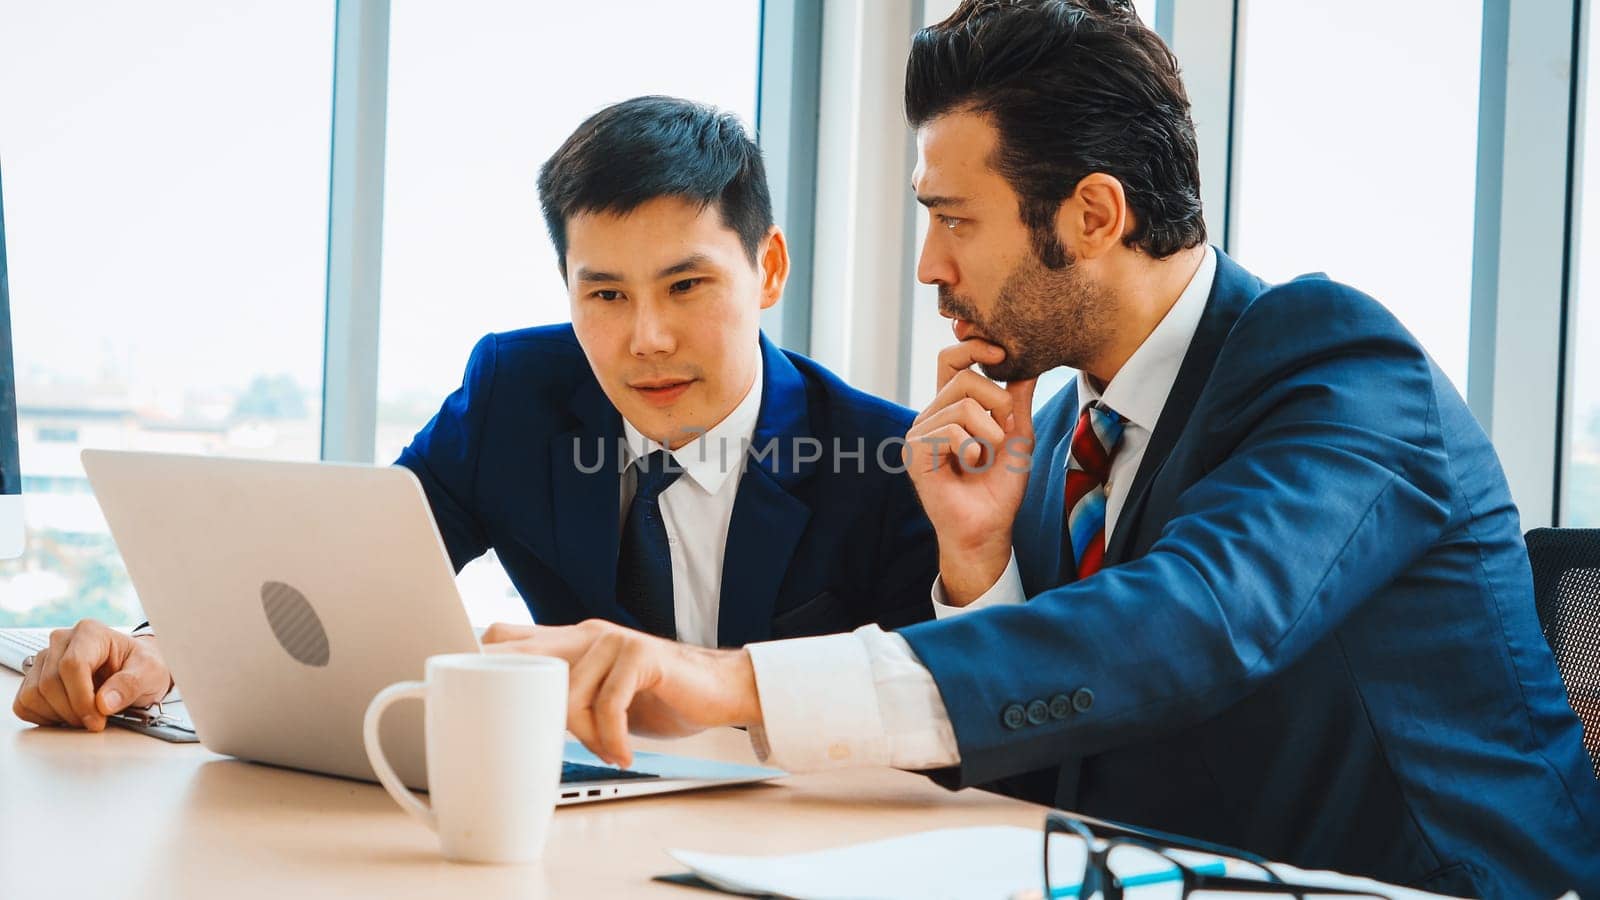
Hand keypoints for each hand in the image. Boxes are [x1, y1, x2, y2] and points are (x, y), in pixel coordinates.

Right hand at [11, 619, 173, 730]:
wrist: (136, 671)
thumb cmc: (142, 667)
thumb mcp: (150, 673)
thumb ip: (130, 685)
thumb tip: (104, 702)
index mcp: (90, 633)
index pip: (72, 666)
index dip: (82, 699)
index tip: (98, 719)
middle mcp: (62, 641)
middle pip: (50, 684)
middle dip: (73, 711)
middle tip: (96, 721)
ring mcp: (45, 659)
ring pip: (33, 695)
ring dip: (59, 715)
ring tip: (85, 715)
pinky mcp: (35, 678)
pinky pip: (24, 704)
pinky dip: (45, 717)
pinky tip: (68, 714)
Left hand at [480, 620, 761, 767]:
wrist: (720, 690)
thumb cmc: (660, 697)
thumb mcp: (600, 696)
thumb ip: (564, 697)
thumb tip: (516, 728)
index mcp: (570, 639)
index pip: (505, 637)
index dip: (483, 665)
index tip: (472, 701)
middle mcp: (587, 633)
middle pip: (524, 658)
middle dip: (517, 701)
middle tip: (531, 738)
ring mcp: (614, 641)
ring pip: (567, 694)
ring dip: (586, 735)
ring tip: (608, 750)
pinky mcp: (641, 656)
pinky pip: (608, 704)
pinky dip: (612, 738)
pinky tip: (625, 752)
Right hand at [905, 339, 1037, 604]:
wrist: (989, 527)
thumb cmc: (1000, 486)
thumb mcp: (1018, 434)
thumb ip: (1017, 399)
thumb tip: (1029, 363)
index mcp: (952, 406)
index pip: (952, 360)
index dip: (974, 347)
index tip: (1003, 354)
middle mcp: (932, 414)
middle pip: (963, 376)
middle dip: (996, 400)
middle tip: (1005, 431)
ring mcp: (920, 431)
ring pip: (961, 404)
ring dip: (989, 432)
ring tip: (987, 456)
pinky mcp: (915, 451)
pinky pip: (950, 430)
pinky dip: (972, 448)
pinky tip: (971, 466)